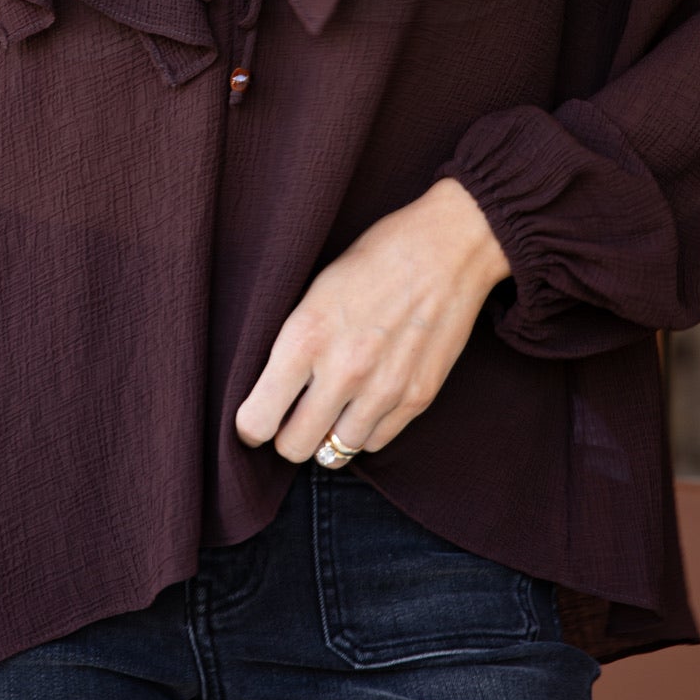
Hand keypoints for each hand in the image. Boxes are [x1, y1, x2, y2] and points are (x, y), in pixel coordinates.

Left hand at [234, 177, 509, 462]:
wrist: (447, 247)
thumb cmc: (375, 259)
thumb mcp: (314, 291)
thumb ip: (291, 345)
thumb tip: (269, 392)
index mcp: (305, 338)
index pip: (258, 420)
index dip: (251, 425)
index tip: (257, 418)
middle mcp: (343, 372)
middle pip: (294, 448)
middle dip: (287, 435)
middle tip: (293, 416)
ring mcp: (383, 390)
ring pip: (335, 452)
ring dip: (328, 435)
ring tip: (332, 406)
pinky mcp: (418, 398)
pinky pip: (375, 443)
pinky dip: (364, 429)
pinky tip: (364, 400)